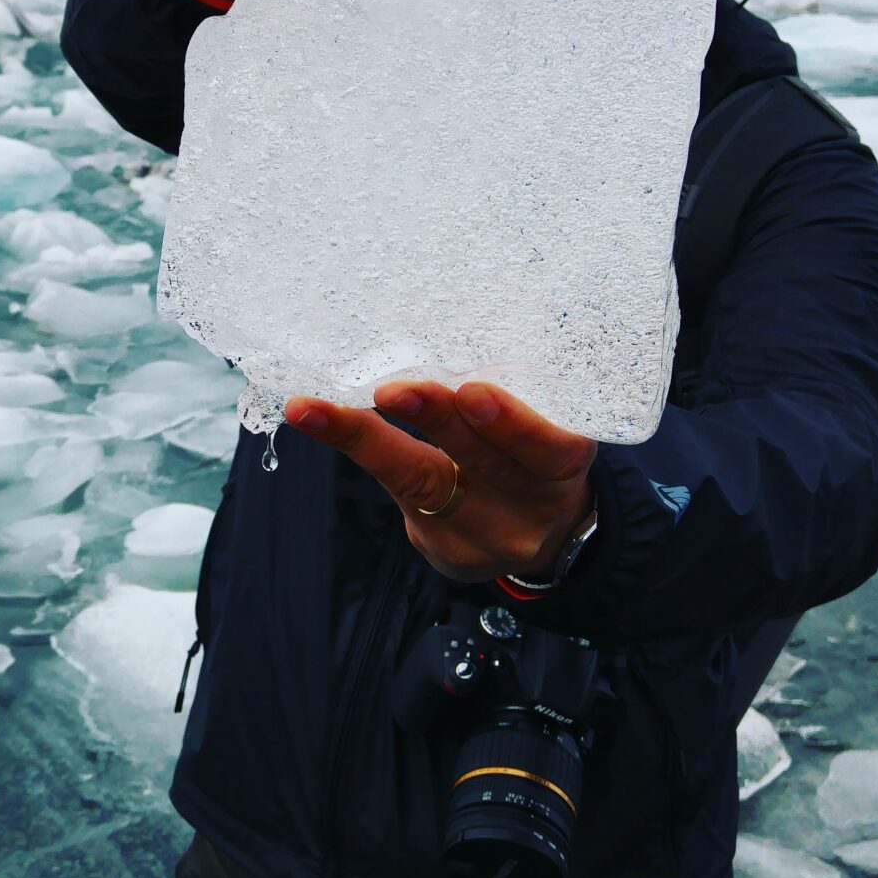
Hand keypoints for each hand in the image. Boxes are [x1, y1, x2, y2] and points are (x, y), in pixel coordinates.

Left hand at [284, 381, 594, 584]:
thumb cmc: (535, 455)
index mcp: (563, 469)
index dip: (515, 424)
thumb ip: (513, 395)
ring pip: (421, 484)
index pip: (549, 450)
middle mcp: (526, 511)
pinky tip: (314, 417)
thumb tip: (452, 327)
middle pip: (482, 466)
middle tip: (392, 390)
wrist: (541, 533)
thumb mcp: (545, 428)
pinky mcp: (442, 550)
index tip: (473, 391)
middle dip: (437, 422)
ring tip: (315, 408)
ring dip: (366, 440)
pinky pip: (395, 493)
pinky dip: (357, 447)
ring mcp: (481, 538)